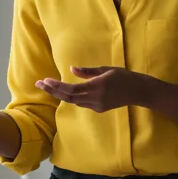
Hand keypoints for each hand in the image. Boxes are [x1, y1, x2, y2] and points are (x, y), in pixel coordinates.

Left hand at [35, 66, 151, 112]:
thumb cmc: (123, 76)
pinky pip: (81, 103)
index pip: (72, 88)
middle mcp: (95, 98)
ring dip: (60, 94)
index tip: (45, 81)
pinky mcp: (99, 109)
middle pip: (68, 97)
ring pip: (74, 101)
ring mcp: (97, 105)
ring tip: (48, 86)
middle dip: (52, 90)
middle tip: (38, 84)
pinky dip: (72, 97)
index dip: (57, 86)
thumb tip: (71, 69)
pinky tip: (65, 91)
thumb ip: (88, 71)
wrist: (138, 91)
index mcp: (97, 86)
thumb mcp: (106, 69)